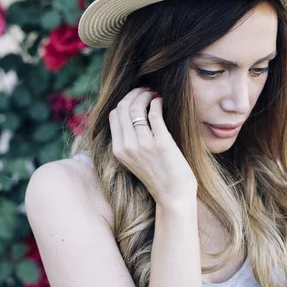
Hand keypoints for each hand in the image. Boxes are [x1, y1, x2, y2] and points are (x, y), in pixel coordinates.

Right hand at [109, 86, 197, 204]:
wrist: (173, 196)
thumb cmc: (158, 177)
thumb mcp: (134, 160)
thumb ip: (129, 142)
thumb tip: (131, 116)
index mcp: (118, 150)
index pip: (113, 115)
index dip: (124, 101)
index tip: (135, 97)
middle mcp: (127, 147)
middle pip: (123, 108)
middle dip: (134, 94)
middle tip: (145, 90)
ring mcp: (144, 145)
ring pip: (137, 108)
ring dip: (146, 95)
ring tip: (154, 94)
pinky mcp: (161, 143)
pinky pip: (154, 114)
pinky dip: (157, 103)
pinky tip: (161, 101)